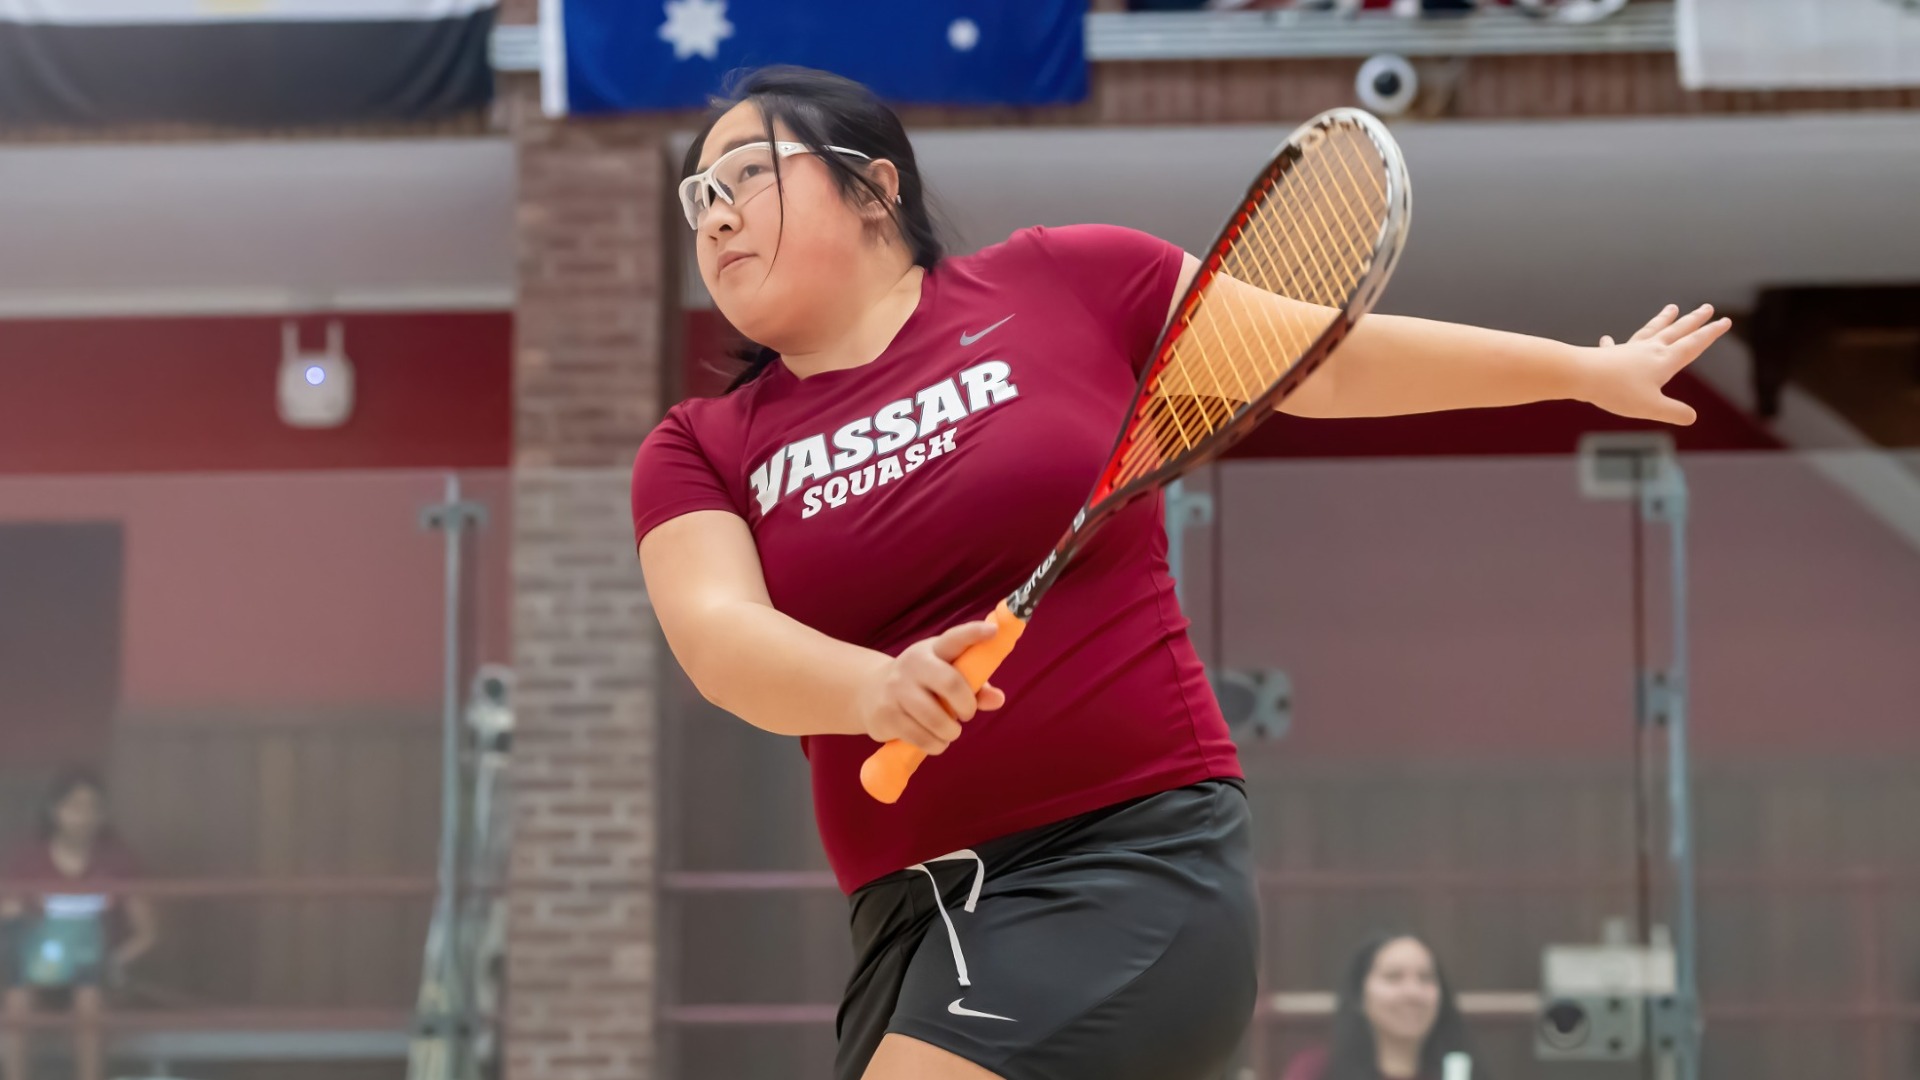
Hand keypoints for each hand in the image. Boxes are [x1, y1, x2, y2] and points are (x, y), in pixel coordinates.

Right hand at [852, 620, 1007, 754]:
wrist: (869, 691)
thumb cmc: (921, 682)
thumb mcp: (946, 674)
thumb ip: (975, 685)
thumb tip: (998, 699)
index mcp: (933, 650)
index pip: (955, 638)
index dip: (974, 633)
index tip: (994, 631)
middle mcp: (913, 664)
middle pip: (950, 683)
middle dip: (967, 705)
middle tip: (967, 714)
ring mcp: (897, 689)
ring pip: (936, 718)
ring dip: (951, 732)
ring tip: (950, 731)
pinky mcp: (887, 714)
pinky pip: (921, 737)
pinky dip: (936, 745)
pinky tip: (936, 741)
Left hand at [1583, 303, 1732, 425]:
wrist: (1581, 375)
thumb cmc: (1616, 391)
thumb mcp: (1651, 407)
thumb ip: (1674, 412)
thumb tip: (1691, 417)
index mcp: (1665, 360)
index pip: (1693, 345)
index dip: (1711, 334)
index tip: (1725, 321)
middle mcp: (1650, 350)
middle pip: (1677, 331)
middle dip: (1694, 320)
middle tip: (1707, 307)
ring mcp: (1629, 350)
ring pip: (1651, 330)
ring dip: (1663, 319)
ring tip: (1672, 307)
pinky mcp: (1610, 354)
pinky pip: (1616, 346)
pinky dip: (1613, 343)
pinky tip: (1607, 339)